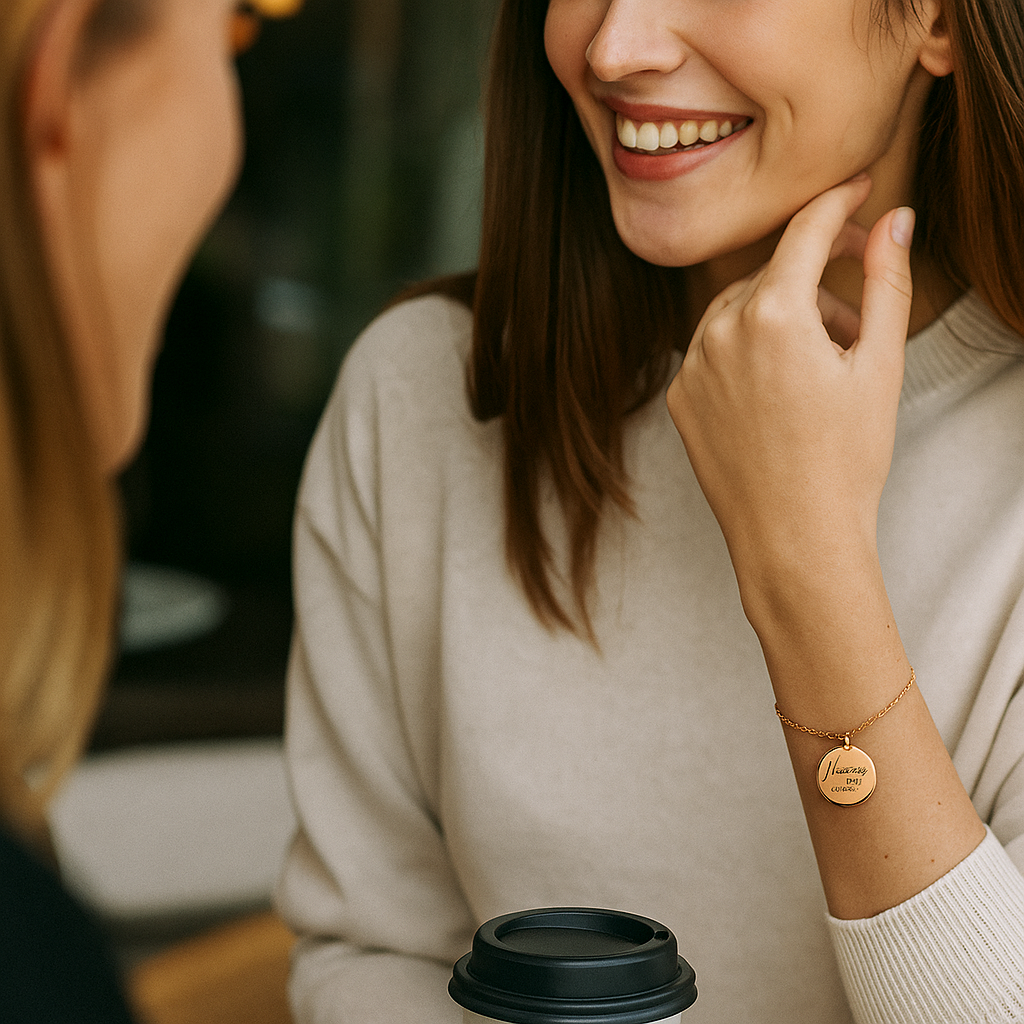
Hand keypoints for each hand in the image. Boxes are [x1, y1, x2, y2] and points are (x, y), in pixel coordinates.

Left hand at [667, 176, 915, 590]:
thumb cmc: (846, 460)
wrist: (794, 539)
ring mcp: (691, 366)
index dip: (837, 204)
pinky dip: (745, 352)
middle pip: (773, 275)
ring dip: (781, 318)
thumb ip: (885, 281)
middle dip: (817, 283)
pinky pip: (713, 351)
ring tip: (820, 366)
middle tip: (855, 324)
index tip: (858, 188)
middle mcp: (718, 331)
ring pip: (739, 311)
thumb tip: (896, 221)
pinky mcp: (679, 398)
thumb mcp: (880, 365)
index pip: (806, 232)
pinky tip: (778, 393)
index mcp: (771, 313)